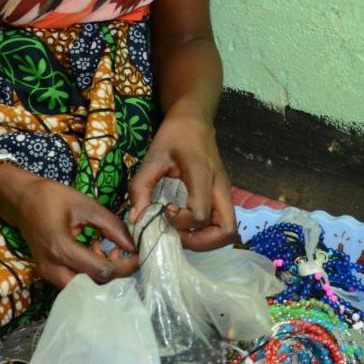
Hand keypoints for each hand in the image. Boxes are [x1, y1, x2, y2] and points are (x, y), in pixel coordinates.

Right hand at [0, 170, 138, 288]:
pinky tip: (93, 251)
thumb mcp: (85, 205)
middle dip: (112, 273)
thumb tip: (132, 245)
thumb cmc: (51, 197)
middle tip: (121, 252)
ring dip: (100, 273)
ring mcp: (47, 274)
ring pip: (83, 288)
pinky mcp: (47, 273)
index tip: (138, 256)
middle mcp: (52, 268)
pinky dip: (89, 272)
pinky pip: (74, 282)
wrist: (21, 200)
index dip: (124, 267)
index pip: (100, 271)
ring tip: (105, 247)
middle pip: (92, 286)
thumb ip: (111, 226)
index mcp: (60, 248)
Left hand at [127, 109, 235, 251]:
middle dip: (201, 242)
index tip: (164, 213)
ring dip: (205, 240)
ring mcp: (225, 193)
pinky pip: (221, 223)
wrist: (194, 120)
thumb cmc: (174, 137)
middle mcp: (220, 188)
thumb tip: (135, 219)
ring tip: (181, 233)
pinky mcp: (222, 196)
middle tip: (177, 236)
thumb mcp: (152, 157)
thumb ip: (140, 187)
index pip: (200, 214)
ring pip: (228, 230)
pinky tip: (186, 225)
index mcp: (202, 175)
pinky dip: (207, 232)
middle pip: (227, 231)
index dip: (181, 223)